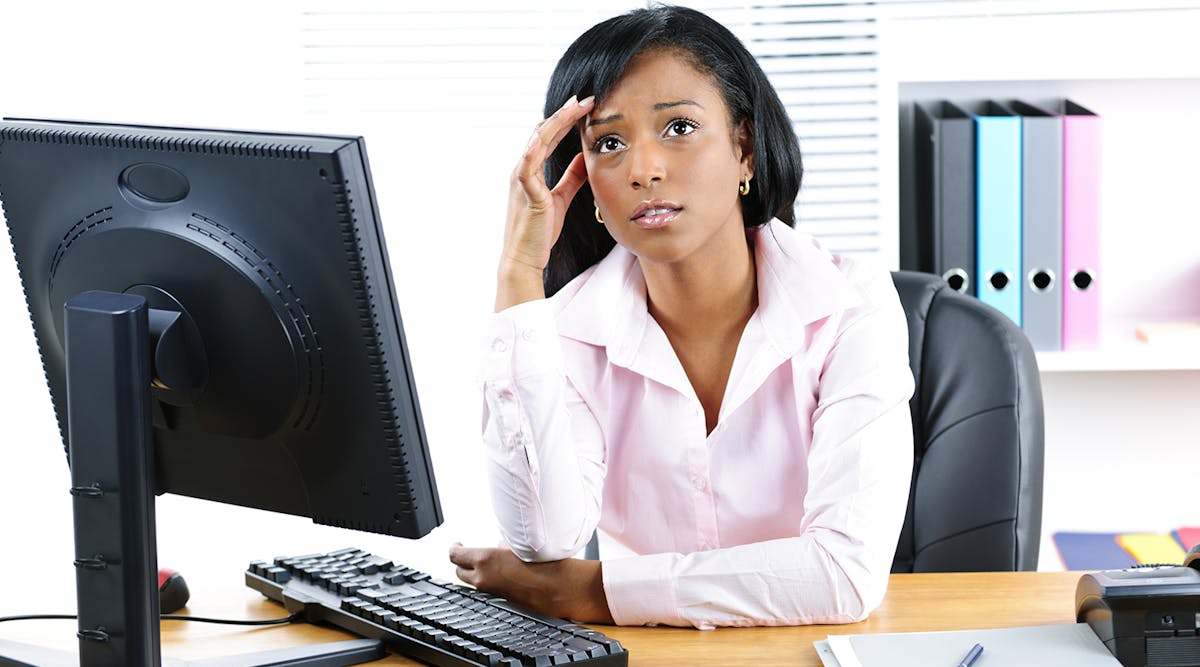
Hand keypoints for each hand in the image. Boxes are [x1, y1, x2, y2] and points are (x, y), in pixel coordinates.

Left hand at [449, 543, 613, 623]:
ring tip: (488, 563)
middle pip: (459, 572)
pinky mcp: (502, 600)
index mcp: (485, 560)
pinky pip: (488, 589)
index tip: (456, 544)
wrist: (560, 589)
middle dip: (462, 563)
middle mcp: (484, 578)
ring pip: (473, 583)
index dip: (453, 549)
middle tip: (468, 554)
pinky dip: (490, 581)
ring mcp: (492, 592)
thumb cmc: (544, 564)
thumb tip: (498, 545)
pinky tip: (504, 573)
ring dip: (476, 573)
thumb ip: (503, 545)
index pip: (455, 556)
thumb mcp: (520, 546)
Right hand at [496, 95, 594, 310]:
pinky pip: (527, 165)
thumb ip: (571, 177)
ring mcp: (521, 179)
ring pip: (537, 141)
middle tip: (585, 98)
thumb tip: (583, 158)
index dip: (565, 120)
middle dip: (564, 114)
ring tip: (575, 107)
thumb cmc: (540, 231)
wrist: (525, 257)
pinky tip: (545, 134)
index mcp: (531, 170)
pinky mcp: (525, 192)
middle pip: (543, 133)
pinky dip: (535, 148)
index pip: (548, 137)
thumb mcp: (561, 198)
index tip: (584, 106)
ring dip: (556, 122)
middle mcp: (523, 169)